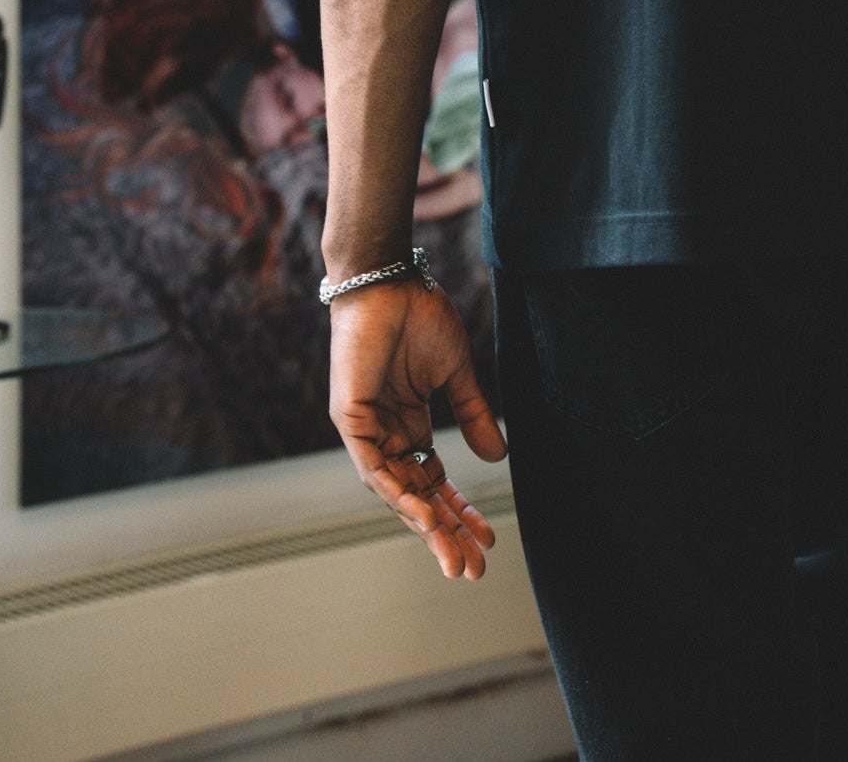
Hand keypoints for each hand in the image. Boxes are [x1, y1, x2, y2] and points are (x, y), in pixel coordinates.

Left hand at [329, 279, 506, 578]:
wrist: (389, 279)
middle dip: (444, 534)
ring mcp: (366, 430)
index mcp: (409, 426)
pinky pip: (371, 466)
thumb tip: (497, 457)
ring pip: (394, 492)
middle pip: (416, 497)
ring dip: (424, 523)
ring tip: (453, 551)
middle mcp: (385, 436)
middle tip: (472, 569)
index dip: (459, 512)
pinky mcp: (349, 417)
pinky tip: (422, 512)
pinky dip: (396, 490)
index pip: (434, 483)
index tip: (488, 539)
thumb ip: (473, 415)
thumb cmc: (418, 315)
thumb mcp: (456, 373)